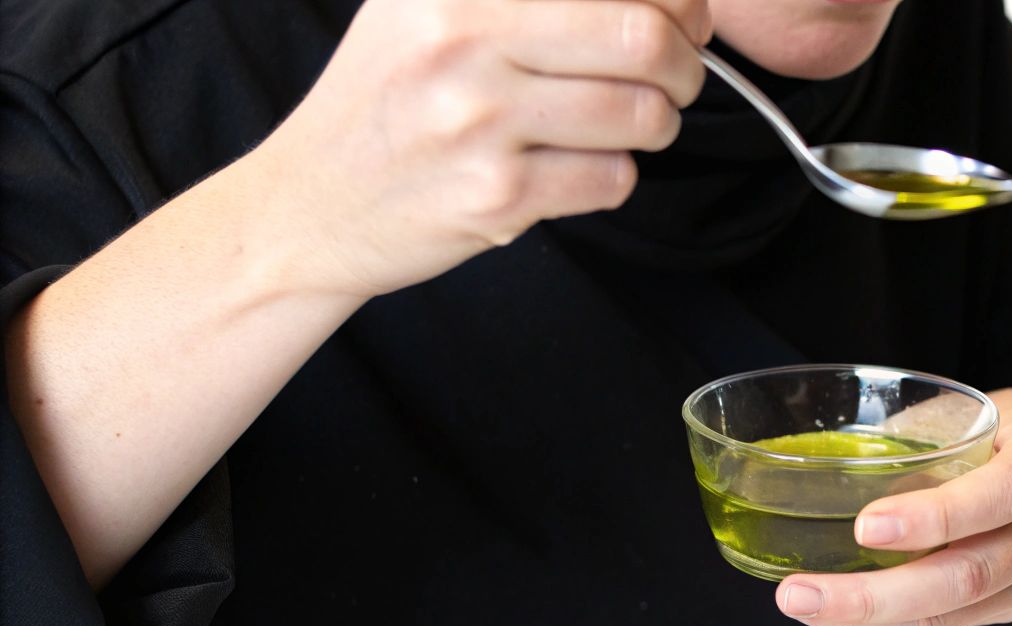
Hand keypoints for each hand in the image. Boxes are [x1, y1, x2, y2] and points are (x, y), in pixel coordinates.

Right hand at [245, 0, 709, 297]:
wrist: (309, 202)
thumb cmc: (391, 99)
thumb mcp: (429, 6)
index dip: (679, 1)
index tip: (685, 19)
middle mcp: (462, 39)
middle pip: (644, 38)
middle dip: (685, 64)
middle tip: (677, 79)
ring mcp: (479, 120)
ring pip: (641, 114)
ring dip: (655, 125)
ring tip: (625, 125)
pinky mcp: (496, 195)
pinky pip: (613, 179)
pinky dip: (613, 177)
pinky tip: (574, 169)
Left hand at [773, 389, 1011, 625]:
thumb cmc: (992, 427)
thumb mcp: (964, 412)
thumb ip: (914, 439)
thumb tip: (816, 468)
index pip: (1006, 492)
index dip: (938, 515)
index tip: (864, 527)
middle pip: (975, 573)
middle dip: (880, 592)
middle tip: (800, 593)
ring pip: (959, 612)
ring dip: (872, 617)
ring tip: (805, 606)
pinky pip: (952, 624)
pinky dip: (889, 624)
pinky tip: (841, 615)